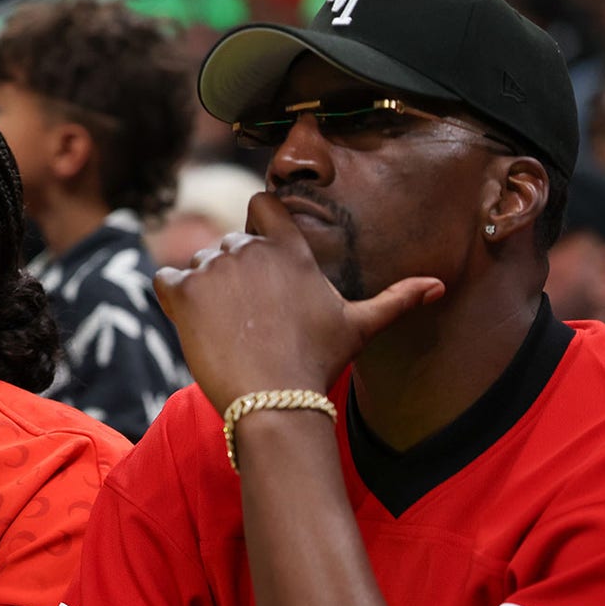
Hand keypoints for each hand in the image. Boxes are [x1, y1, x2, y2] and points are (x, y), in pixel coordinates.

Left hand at [153, 193, 444, 415]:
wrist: (275, 401)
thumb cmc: (318, 363)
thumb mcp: (359, 327)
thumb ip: (396, 300)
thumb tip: (440, 286)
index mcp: (290, 247)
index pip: (263, 204)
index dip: (258, 224)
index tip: (260, 258)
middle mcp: (250, 247)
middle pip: (229, 242)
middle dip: (233, 274)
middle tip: (249, 319)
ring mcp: (213, 266)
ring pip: (197, 263)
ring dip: (205, 290)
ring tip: (227, 330)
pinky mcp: (182, 291)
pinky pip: (164, 279)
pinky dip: (171, 299)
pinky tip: (193, 325)